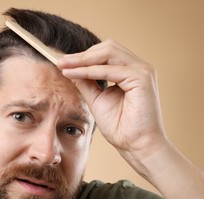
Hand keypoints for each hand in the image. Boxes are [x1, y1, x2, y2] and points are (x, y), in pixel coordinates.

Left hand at [58, 40, 165, 159]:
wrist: (136, 145)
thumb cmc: (120, 127)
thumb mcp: (97, 99)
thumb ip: (86, 83)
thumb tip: (70, 69)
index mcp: (130, 71)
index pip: (105, 54)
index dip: (83, 56)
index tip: (61, 63)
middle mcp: (138, 67)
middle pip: (107, 47)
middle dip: (82, 54)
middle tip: (60, 62)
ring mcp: (142, 71)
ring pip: (108, 53)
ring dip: (83, 59)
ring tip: (64, 66)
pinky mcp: (142, 78)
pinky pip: (110, 69)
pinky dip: (89, 71)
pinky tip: (73, 74)